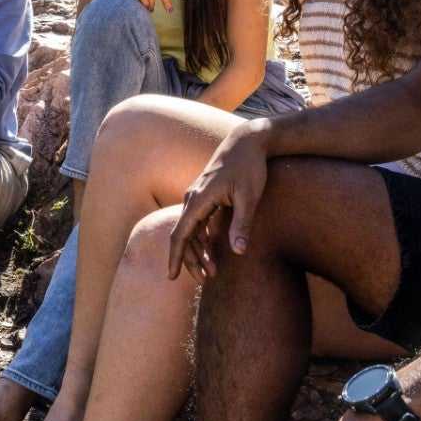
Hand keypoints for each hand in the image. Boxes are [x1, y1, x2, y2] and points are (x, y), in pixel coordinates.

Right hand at [167, 117, 270, 279]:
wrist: (248, 141)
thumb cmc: (250, 167)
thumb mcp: (249, 196)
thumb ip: (242, 224)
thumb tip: (238, 252)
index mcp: (199, 198)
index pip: (180, 234)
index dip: (175, 257)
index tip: (171, 277)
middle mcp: (193, 197)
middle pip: (183, 235)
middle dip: (191, 260)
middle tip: (206, 280)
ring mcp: (197, 196)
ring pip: (190, 230)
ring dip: (197, 251)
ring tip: (211, 272)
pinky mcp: (205, 196)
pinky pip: (197, 222)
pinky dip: (202, 239)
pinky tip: (211, 252)